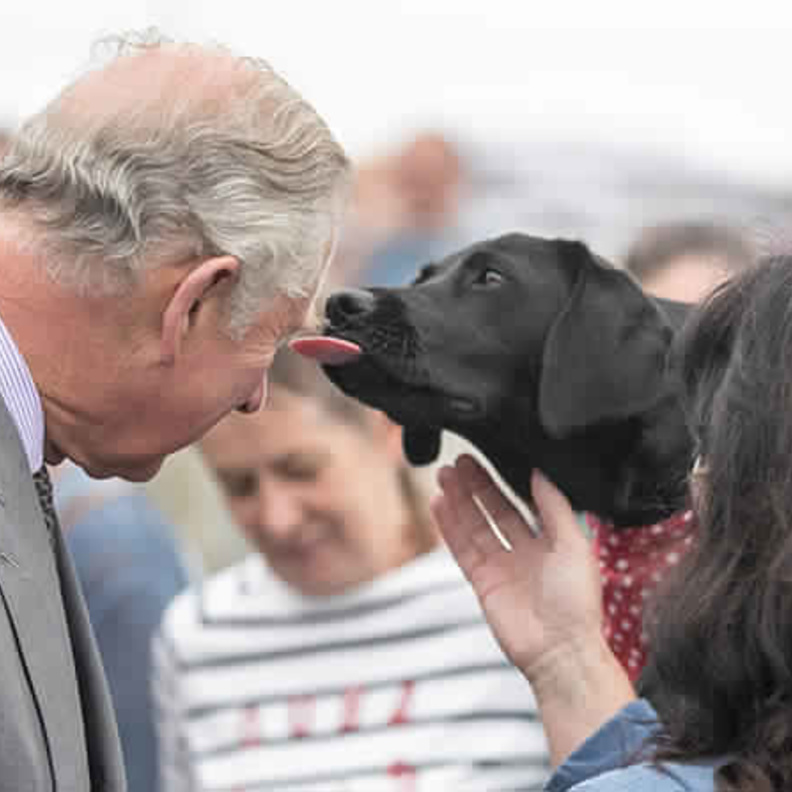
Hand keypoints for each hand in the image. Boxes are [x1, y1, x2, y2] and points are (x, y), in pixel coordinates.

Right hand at [432, 455, 635, 764]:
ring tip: (444, 474)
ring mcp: (501, 566)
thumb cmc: (578, 604)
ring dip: (459, 500)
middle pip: (494, 510)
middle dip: (477, 485)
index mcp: (551, 541)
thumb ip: (555, 507)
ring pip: (475, 524)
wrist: (561, 651)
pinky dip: (450, 525)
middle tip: (460, 460)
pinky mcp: (482, 581)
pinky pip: (462, 547)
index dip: (506, 481)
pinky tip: (440, 503)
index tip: (493, 458)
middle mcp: (524, 551)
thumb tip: (540, 474)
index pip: (523, 503)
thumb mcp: (575, 544)